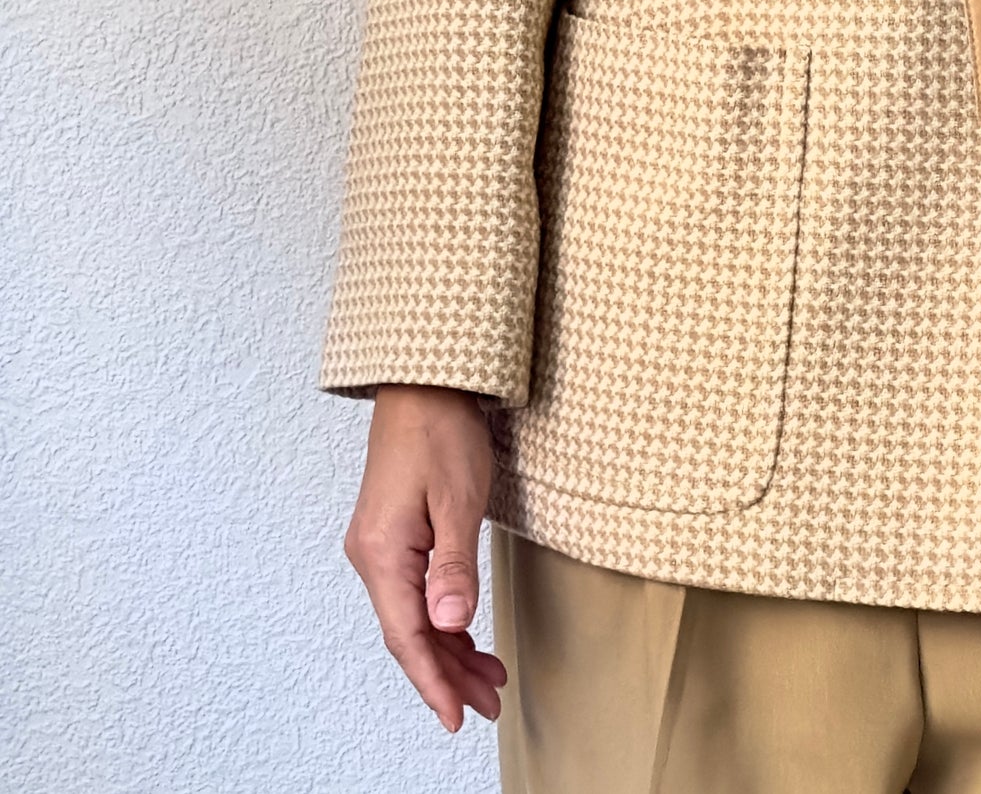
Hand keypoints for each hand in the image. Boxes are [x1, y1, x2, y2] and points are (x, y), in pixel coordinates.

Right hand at [341, 384, 507, 731]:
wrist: (424, 382)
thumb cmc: (440, 430)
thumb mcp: (457, 497)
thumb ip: (454, 565)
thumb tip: (450, 625)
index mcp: (382, 554)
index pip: (408, 637)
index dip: (433, 681)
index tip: (456, 717)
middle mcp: (372, 557)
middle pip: (410, 634)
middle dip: (448, 673)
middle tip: (489, 702)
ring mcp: (380, 547)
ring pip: (413, 617)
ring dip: (449, 649)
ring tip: (487, 678)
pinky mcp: (393, 535)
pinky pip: (415, 593)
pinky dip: (441, 618)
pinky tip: (464, 632)